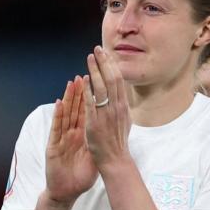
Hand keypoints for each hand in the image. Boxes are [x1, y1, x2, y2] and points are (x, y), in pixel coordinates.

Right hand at [45, 77, 98, 204]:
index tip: (98, 82)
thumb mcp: (94, 155)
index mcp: (82, 135)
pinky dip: (58, 115)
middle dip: (81, 91)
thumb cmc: (80, 174)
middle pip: (77, 109)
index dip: (92, 98)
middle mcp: (71, 133)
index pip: (88, 112)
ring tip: (72, 81)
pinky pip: (57, 128)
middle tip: (85, 73)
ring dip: (69, 98)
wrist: (66, 191)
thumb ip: (99, 142)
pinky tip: (59, 103)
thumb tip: (114, 132)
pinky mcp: (54, 146)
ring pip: (66, 114)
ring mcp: (62, 138)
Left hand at [83, 46, 132, 172]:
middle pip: (112, 79)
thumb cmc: (117, 142)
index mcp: (124, 107)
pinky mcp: (95, 122)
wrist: (115, 160)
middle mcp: (117, 108)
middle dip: (105, 63)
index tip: (106, 55)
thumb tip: (120, 95)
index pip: (119, 81)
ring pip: (103, 87)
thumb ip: (121, 107)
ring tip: (90, 58)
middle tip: (98, 49)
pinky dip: (89, 89)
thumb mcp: (125, 121)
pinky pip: (92, 102)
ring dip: (96, 70)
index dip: (112, 66)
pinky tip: (84, 79)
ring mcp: (107, 115)